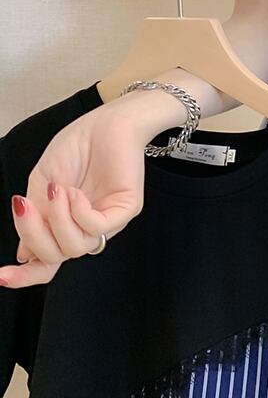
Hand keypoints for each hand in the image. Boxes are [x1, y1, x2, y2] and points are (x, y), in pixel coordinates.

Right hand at [0, 100, 147, 287]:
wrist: (105, 122)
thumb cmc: (77, 146)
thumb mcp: (42, 183)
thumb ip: (35, 217)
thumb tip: (24, 254)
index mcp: (65, 223)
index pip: (47, 261)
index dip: (25, 275)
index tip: (1, 275)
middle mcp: (86, 227)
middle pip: (56, 257)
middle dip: (34, 234)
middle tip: (27, 204)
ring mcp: (108, 220)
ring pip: (76, 248)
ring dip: (58, 220)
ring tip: (58, 190)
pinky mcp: (126, 209)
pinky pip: (98, 228)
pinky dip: (79, 212)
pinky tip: (74, 193)